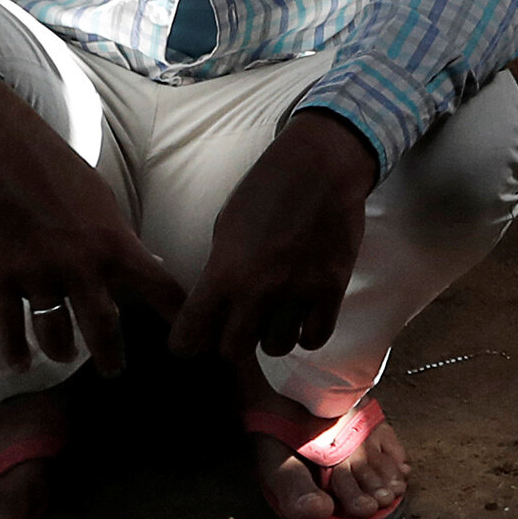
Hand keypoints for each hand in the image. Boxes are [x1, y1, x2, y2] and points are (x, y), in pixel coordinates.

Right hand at [0, 74, 183, 374]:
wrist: (1, 151)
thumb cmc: (57, 169)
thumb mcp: (102, 202)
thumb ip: (118, 241)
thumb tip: (141, 268)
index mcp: (114, 243)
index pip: (158, 288)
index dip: (175, 317)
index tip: (188, 340)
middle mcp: (81, 266)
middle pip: (104, 327)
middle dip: (111, 355)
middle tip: (114, 370)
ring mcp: (39, 275)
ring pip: (56, 333)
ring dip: (63, 351)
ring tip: (67, 357)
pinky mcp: (0, 277)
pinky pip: (9, 327)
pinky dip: (15, 350)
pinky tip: (21, 364)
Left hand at [175, 109, 381, 362]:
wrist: (320, 168)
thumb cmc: (266, 189)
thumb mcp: (225, 226)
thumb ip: (219, 271)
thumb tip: (215, 306)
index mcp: (224, 272)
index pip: (192, 333)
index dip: (186, 343)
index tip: (188, 343)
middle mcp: (259, 291)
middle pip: (235, 350)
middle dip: (230, 342)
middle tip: (236, 328)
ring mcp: (298, 293)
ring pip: (276, 348)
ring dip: (270, 337)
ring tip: (273, 318)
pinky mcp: (331, 290)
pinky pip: (314, 337)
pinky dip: (305, 334)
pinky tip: (301, 319)